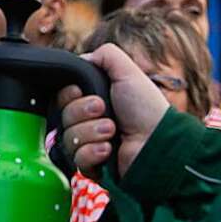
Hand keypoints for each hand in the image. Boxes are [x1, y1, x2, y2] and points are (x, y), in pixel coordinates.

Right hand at [57, 44, 168, 178]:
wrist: (158, 142)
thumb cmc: (146, 108)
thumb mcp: (128, 72)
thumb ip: (106, 56)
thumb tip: (83, 58)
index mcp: (93, 101)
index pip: (62, 98)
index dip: (69, 95)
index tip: (82, 92)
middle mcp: (88, 122)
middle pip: (63, 116)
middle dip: (83, 113)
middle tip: (104, 111)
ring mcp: (89, 144)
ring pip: (68, 138)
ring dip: (91, 132)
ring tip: (113, 132)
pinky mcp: (92, 165)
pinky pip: (77, 159)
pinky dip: (93, 153)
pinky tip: (108, 150)